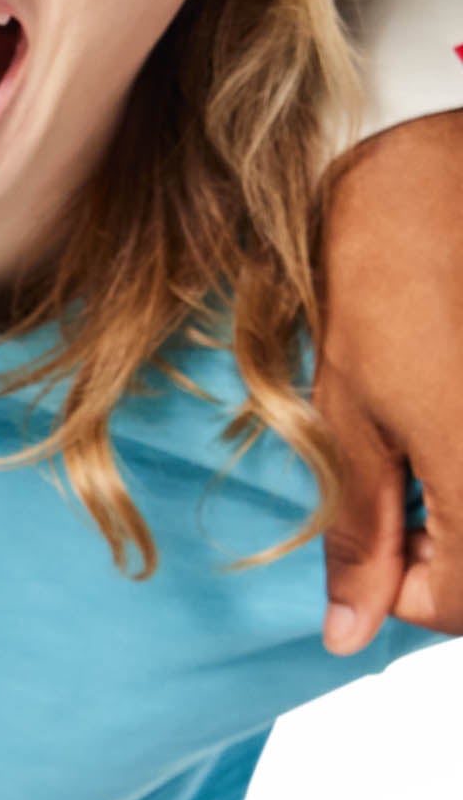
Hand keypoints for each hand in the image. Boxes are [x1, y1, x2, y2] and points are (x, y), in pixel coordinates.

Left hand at [315, 110, 462, 649]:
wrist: (440, 167)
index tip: (373, 544)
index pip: (456, 606)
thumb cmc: (389, 278)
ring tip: (434, 437)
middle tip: (406, 495)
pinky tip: (458, 407)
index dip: (401, 589)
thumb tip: (347, 632)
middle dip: (449, 554)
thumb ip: (362, 534)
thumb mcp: (351, 417)